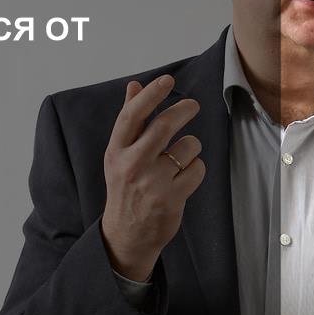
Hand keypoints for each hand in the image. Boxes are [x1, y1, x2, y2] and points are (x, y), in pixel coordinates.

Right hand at [100, 75, 204, 280]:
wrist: (127, 234)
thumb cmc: (126, 187)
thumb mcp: (119, 154)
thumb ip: (129, 120)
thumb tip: (134, 85)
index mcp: (116, 151)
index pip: (132, 116)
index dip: (151, 95)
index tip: (167, 80)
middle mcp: (132, 165)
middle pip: (165, 125)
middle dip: (184, 110)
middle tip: (193, 106)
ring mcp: (152, 183)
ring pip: (188, 146)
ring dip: (191, 148)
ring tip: (180, 159)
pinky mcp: (172, 198)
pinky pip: (197, 169)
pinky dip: (196, 169)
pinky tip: (184, 178)